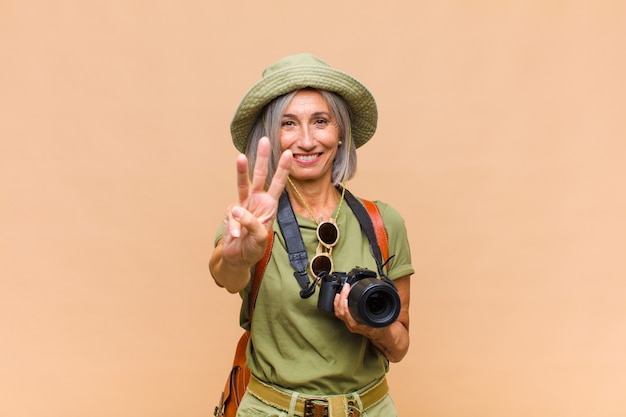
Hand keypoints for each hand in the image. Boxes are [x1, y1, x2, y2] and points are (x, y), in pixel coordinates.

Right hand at [221, 137, 291, 267]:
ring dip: (242, 170)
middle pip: (260, 176)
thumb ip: (251, 224)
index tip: (288, 153)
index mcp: (270, 206)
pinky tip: (236, 236)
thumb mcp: (259, 238)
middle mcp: (257, 201)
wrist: (238, 257)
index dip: (283, 170)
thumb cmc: (253, 247)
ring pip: (242, 184)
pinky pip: (232, 217)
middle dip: (263, 158)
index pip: (278, 184)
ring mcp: (242, 205)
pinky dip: (234, 227)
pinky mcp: (230, 212)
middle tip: (265, 139)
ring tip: (241, 156)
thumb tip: (236, 210)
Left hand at [332, 283, 382, 336]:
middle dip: (342, 298)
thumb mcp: (385, 319)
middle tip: (346, 288)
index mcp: (362, 326)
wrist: (380, 334)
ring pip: (338, 313)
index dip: (345, 308)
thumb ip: (385, 310)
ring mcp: (349, 324)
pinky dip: (337, 304)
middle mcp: (353, 325)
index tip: (346, 298)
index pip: (349, 317)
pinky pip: (339, 313)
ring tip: (342, 290)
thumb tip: (393, 301)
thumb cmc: (381, 327)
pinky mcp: (348, 321)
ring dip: (338, 300)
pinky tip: (338, 297)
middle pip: (341, 313)